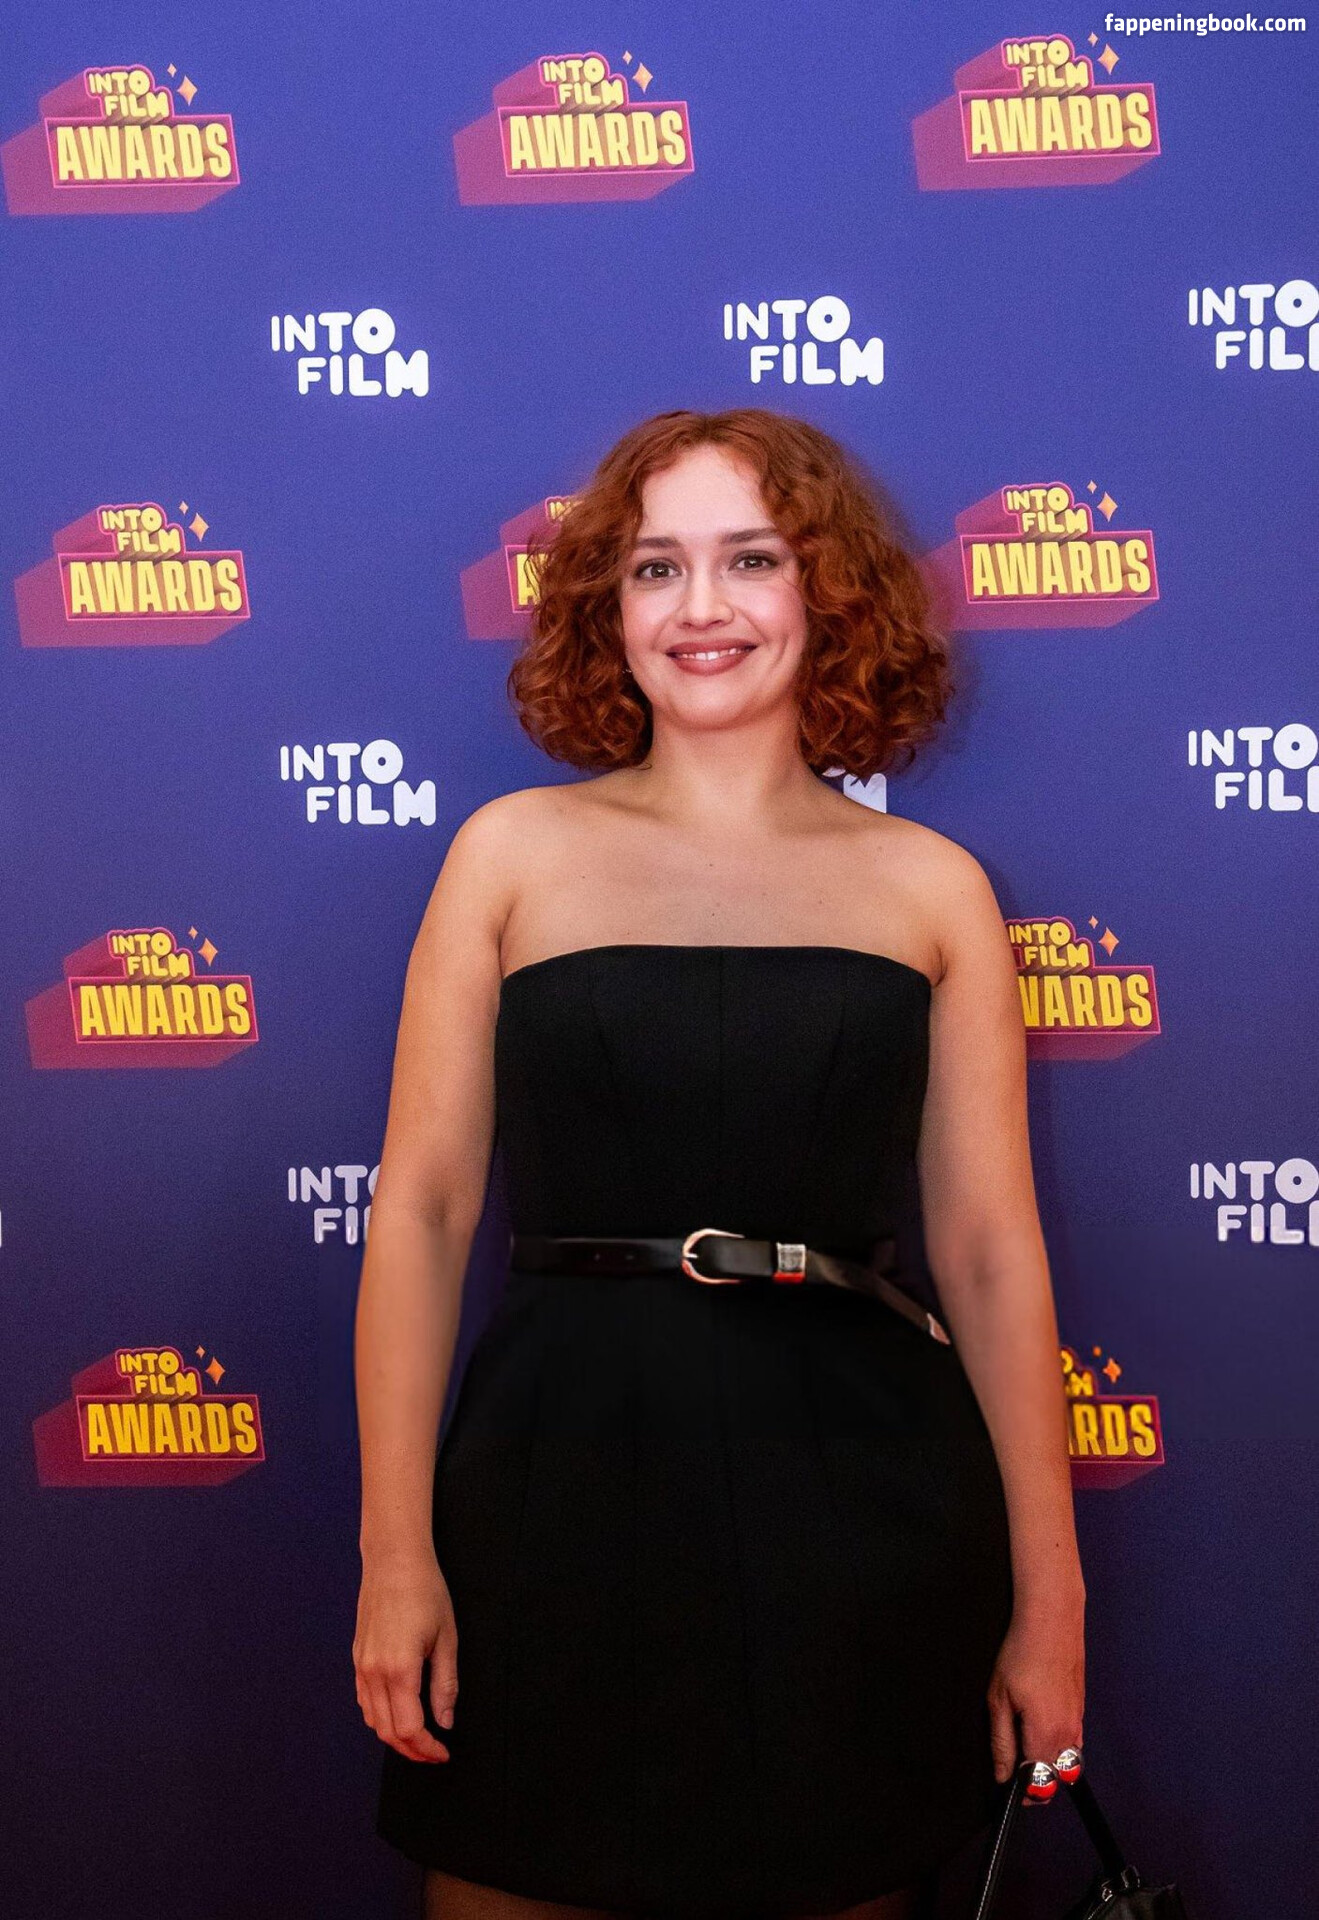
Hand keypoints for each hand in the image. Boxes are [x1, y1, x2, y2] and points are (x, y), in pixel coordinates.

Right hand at [354, 1550, 457, 1762]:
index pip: (409, 1728)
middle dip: (412, 1750)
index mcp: (399, 1670)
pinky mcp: (357, 1657)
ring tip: (420, 1738)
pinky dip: (379, 1717)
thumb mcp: (446, 1638)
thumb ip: (445, 1684)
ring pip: (373, 1720)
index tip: (444, 1752)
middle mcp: (374, 1672)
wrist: (393, 1560)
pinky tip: (397, 1714)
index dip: (427, 1748)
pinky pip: (364, 1701)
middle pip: (388, 1731)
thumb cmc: (425, 1592)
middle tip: (434, 1752)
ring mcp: (362, 1666)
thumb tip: (446, 1721)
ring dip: (395, 1736)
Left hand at [987, 1595, 1084, 1805]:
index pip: (1039, 1783)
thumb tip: (1002, 1775)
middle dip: (1037, 1783)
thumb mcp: (999, 1699)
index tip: (1009, 1792)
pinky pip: (1072, 1742)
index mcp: (1046, 1735)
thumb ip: (1002, 1743)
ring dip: (1048, 1765)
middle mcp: (1068, 1734)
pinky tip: (1040, 1728)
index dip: (1023, 1793)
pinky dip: (1058, 1747)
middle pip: (1056, 1778)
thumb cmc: (1021, 1654)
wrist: (1051, 1620)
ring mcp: (1078, 1721)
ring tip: (1024, 1749)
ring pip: (1067, 1761)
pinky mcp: (1080, 1709)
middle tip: (1013, 1772)